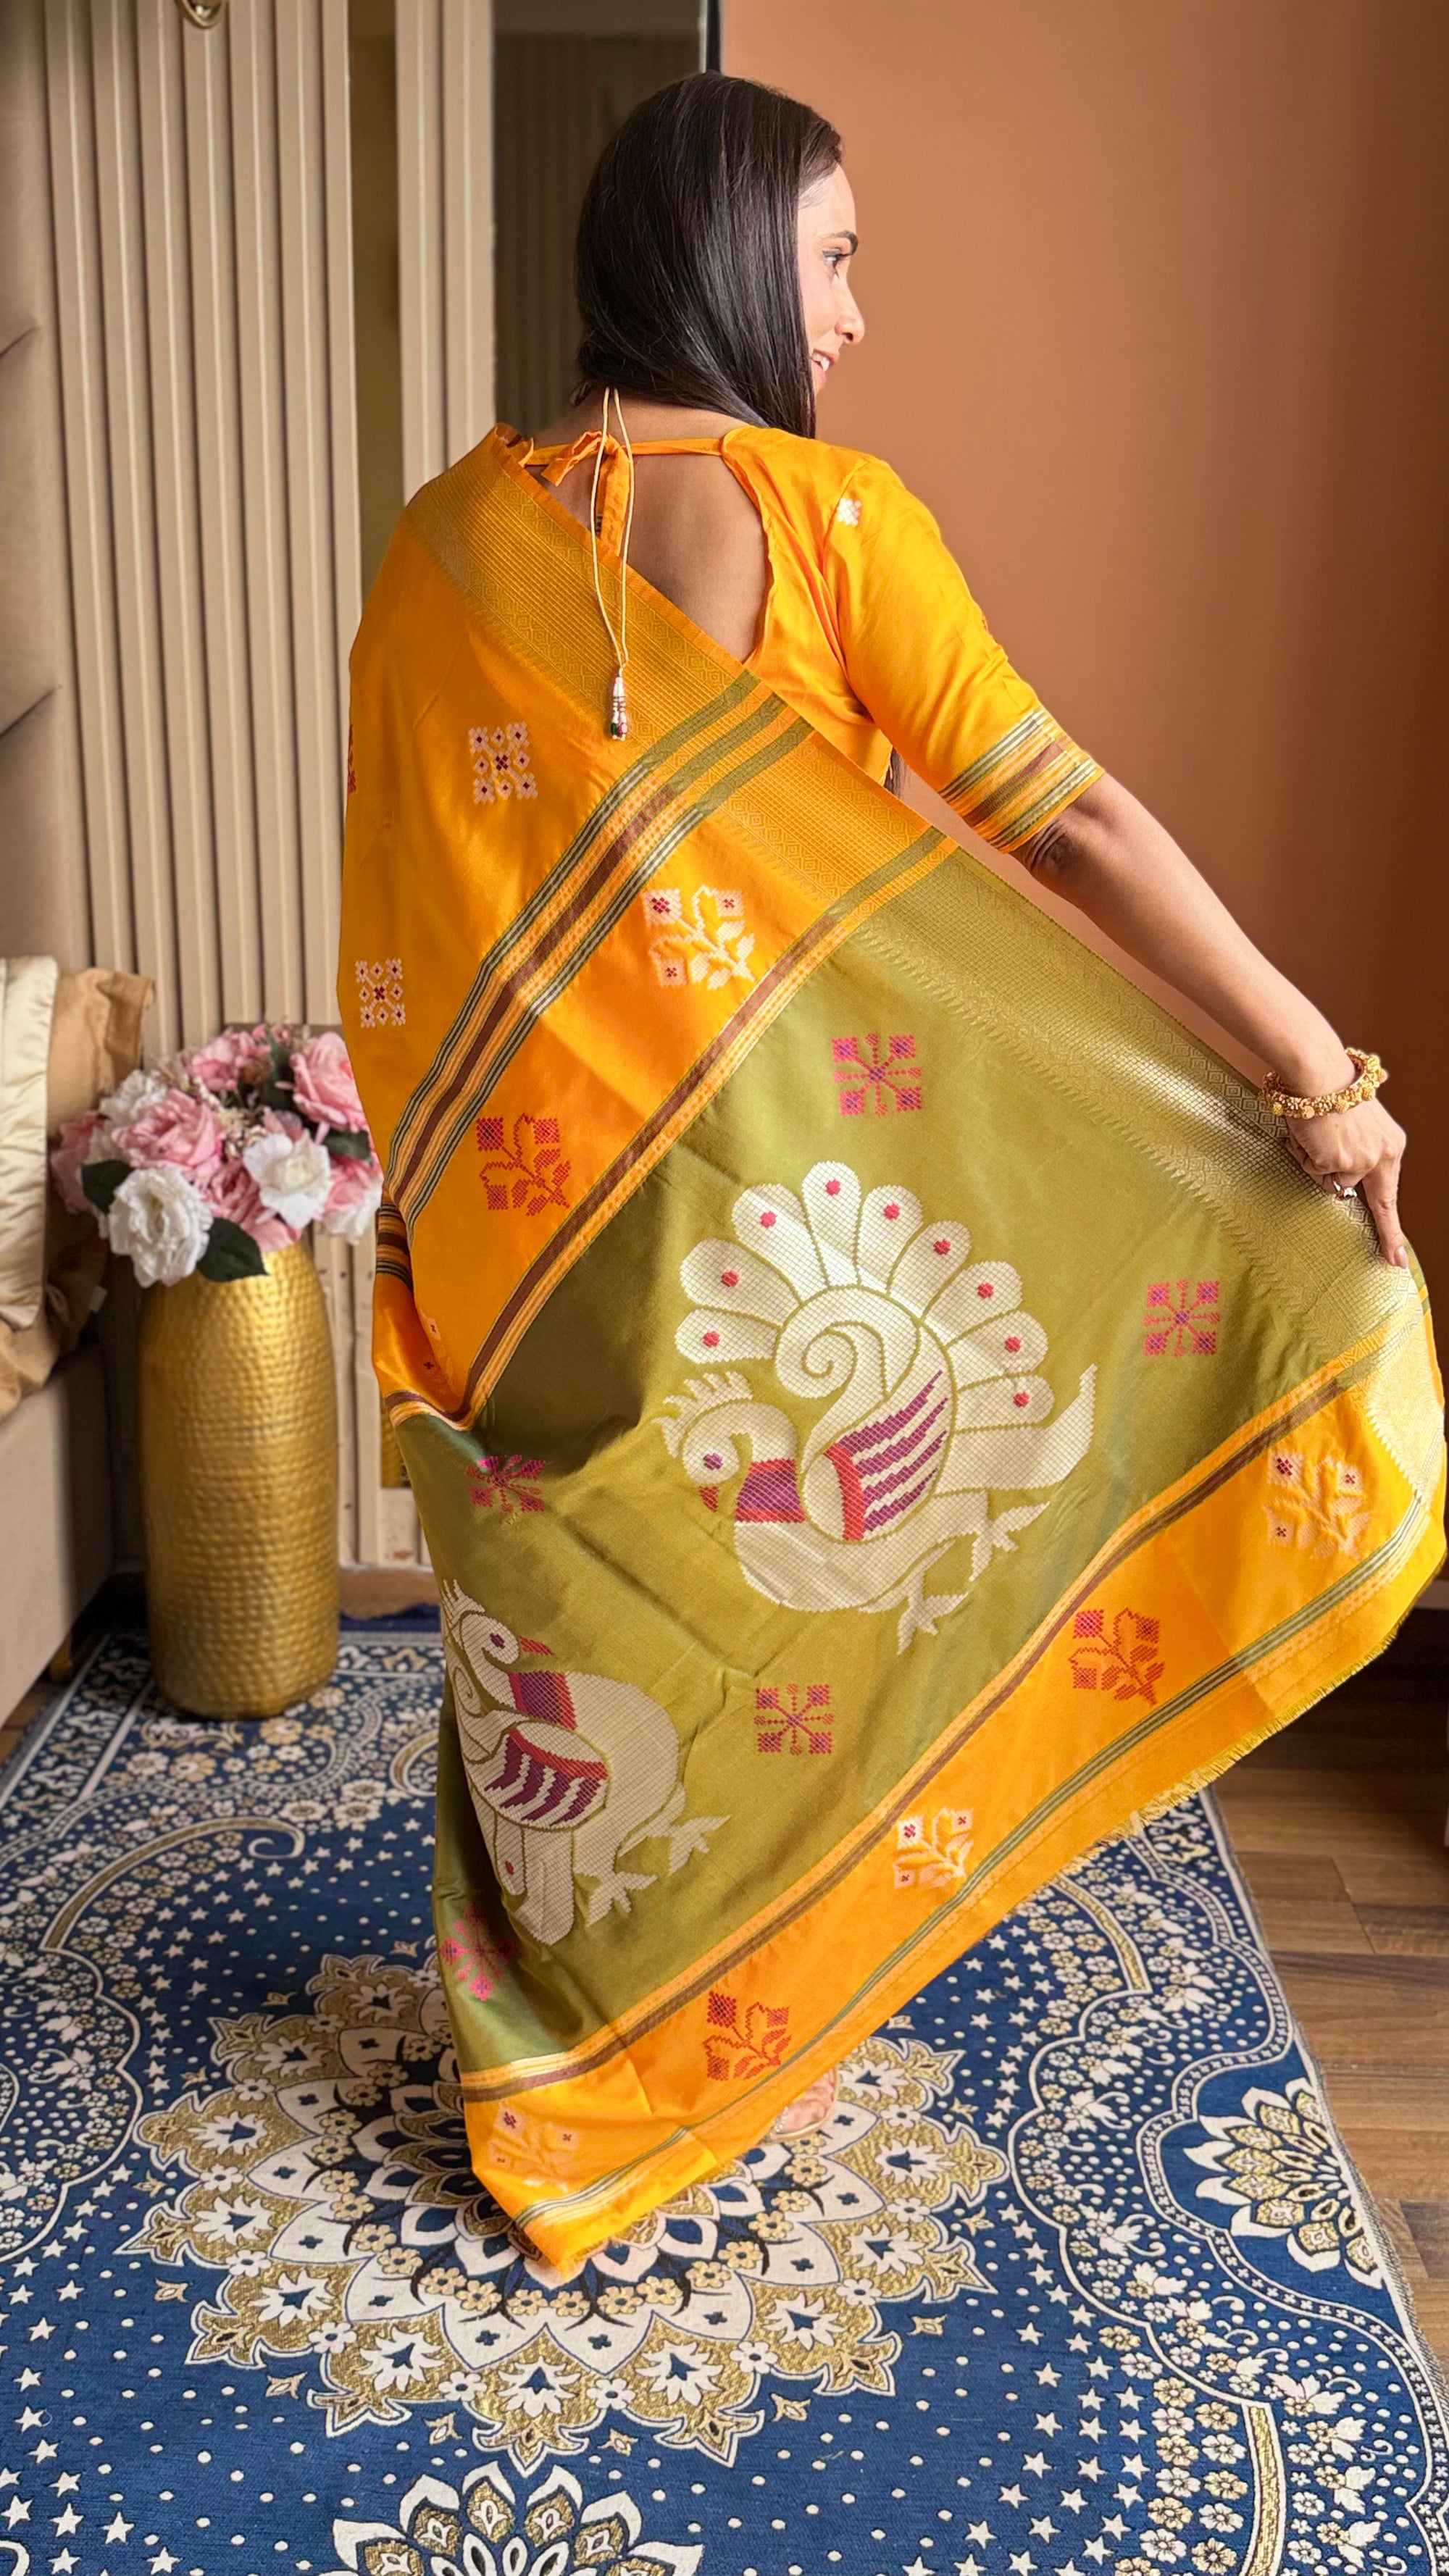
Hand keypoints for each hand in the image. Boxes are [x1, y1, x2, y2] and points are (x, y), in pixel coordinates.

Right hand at [1282, 1100, 1407, 1266]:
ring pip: (1328, 1181)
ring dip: (1315, 1162)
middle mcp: (1381, 1155)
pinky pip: (1312, 1170)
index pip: (1390, 1197)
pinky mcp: (1336, 1161)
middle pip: (1361, 1194)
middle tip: (1391, 1260)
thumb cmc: (1330, 1090)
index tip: (1397, 1260)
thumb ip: (1358, 1149)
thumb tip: (1340, 1185)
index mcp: (1391, 1145)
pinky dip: (1304, 1154)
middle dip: (1373, 1223)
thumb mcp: (1357, 1122)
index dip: (1392, 1231)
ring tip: (1315, 1134)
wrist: (1318, 1072)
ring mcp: (1360, 1161)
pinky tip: (1309, 1132)